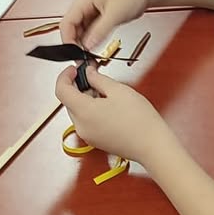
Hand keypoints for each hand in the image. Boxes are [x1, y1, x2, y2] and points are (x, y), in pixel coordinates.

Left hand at [55, 65, 170, 165]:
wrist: (152, 145)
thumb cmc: (139, 120)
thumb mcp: (118, 90)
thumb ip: (98, 79)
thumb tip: (88, 73)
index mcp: (84, 112)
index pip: (61, 90)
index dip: (65, 76)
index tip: (74, 69)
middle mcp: (81, 126)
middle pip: (69, 101)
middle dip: (78, 86)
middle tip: (93, 74)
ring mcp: (87, 135)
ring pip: (78, 111)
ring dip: (86, 97)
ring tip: (106, 91)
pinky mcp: (95, 140)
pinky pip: (86, 121)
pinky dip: (91, 109)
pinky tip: (108, 105)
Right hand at [59, 0, 153, 49]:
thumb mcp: (116, 13)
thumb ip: (100, 30)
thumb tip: (88, 44)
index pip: (67, 22)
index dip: (68, 40)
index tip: (75, 54)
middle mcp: (85, 4)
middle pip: (72, 28)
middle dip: (76, 44)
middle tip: (84, 58)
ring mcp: (93, 10)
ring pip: (81, 30)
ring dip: (85, 43)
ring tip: (91, 55)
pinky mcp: (101, 15)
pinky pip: (91, 30)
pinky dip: (93, 39)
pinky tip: (97, 47)